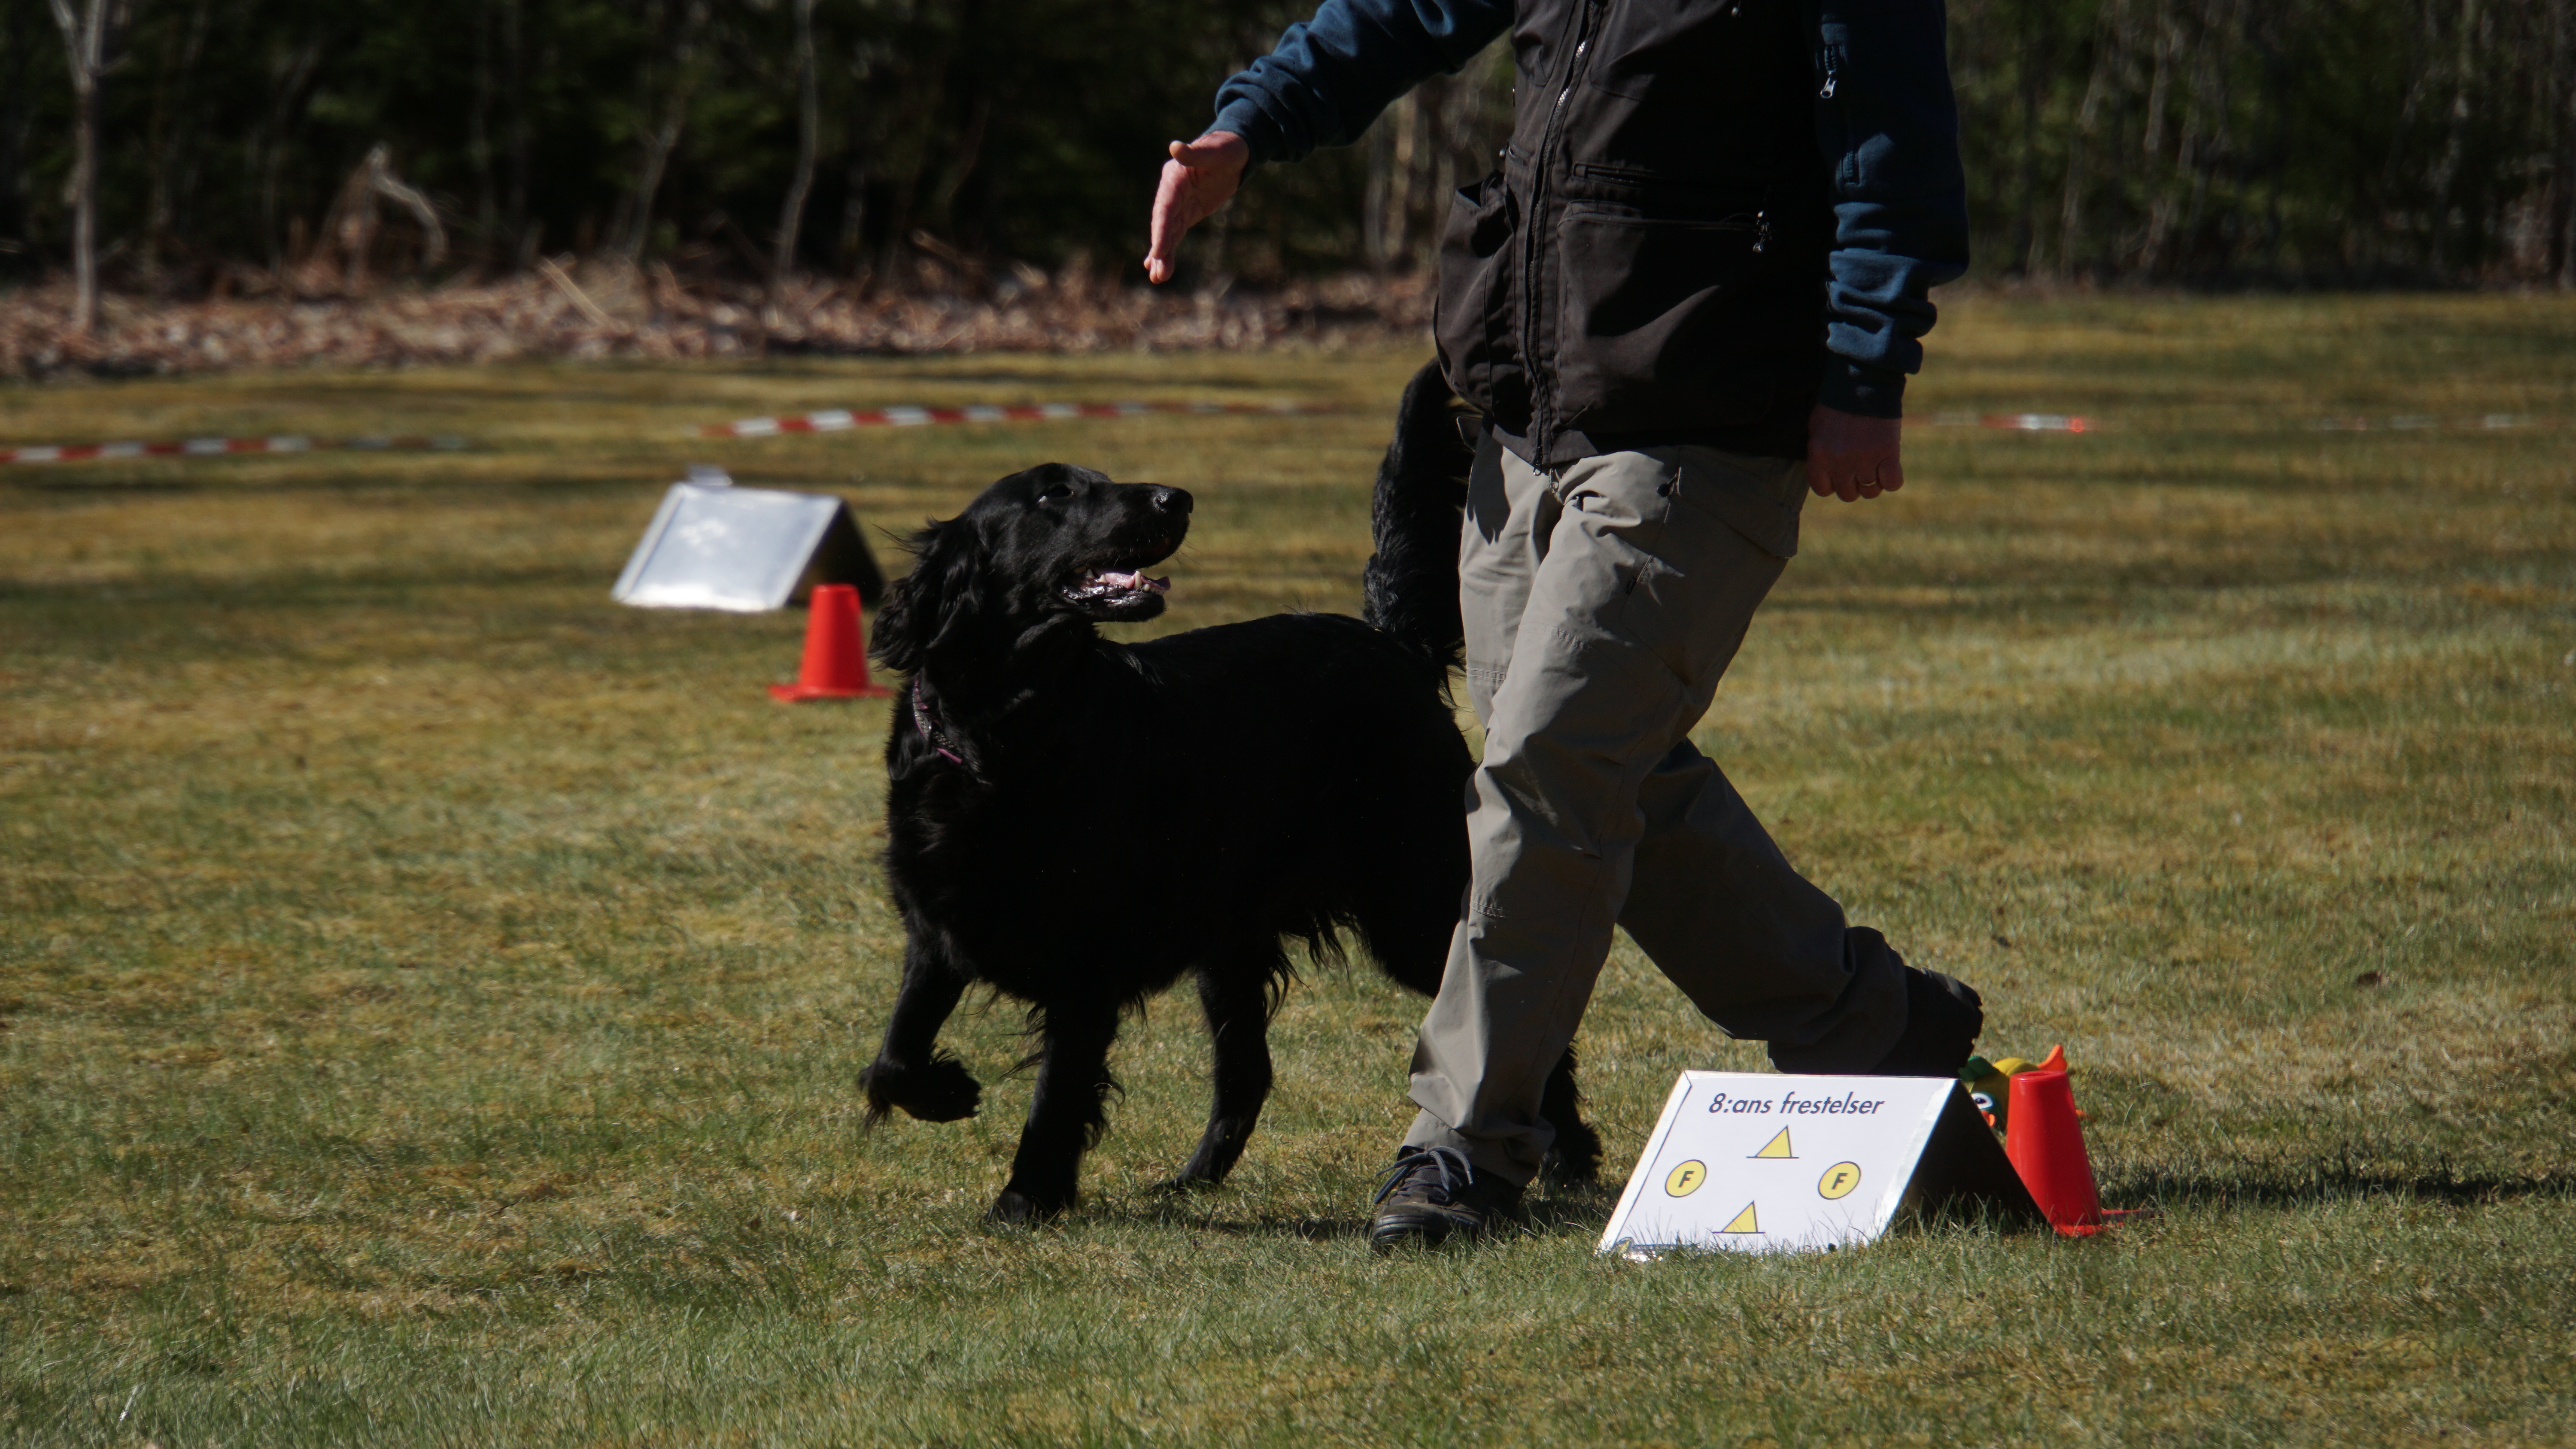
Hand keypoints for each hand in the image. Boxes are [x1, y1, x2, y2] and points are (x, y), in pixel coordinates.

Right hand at [1144, 132, 1249, 284]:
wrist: (1234, 152)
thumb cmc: (1225, 148)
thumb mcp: (1214, 150)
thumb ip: (1194, 153)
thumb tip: (1174, 147)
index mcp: (1174, 177)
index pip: (1165, 207)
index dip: (1161, 229)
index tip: (1158, 250)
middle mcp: (1171, 192)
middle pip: (1163, 224)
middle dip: (1160, 248)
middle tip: (1158, 273)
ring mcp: (1178, 204)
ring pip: (1168, 232)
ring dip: (1163, 255)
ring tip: (1158, 278)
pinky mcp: (1187, 212)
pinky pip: (1175, 233)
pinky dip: (1168, 249)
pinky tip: (1159, 266)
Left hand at [1805, 405, 1905, 501]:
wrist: (1862, 382)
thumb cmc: (1837, 404)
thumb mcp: (1817, 429)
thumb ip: (1819, 454)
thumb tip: (1825, 473)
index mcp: (1819, 456)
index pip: (1822, 489)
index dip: (1831, 484)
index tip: (1838, 476)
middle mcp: (1840, 462)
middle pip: (1847, 494)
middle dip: (1853, 485)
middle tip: (1858, 470)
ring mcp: (1865, 460)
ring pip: (1870, 492)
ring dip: (1873, 483)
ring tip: (1874, 468)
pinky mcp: (1888, 453)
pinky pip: (1892, 483)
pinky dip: (1891, 480)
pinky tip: (1889, 467)